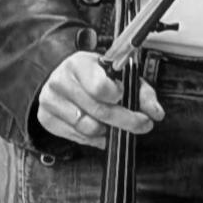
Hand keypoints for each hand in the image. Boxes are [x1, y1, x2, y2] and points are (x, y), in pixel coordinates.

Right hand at [35, 46, 164, 147]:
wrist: (62, 77)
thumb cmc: (95, 75)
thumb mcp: (120, 75)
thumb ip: (142, 92)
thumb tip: (156, 113)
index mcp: (79, 64)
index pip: (100, 87)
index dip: (117, 95)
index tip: (124, 95)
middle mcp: (60, 82)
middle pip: (99, 111)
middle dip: (127, 121)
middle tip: (142, 124)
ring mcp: (50, 102)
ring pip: (89, 128)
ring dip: (108, 130)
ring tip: (115, 123)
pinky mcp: (46, 119)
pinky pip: (78, 138)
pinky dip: (95, 138)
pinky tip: (101, 129)